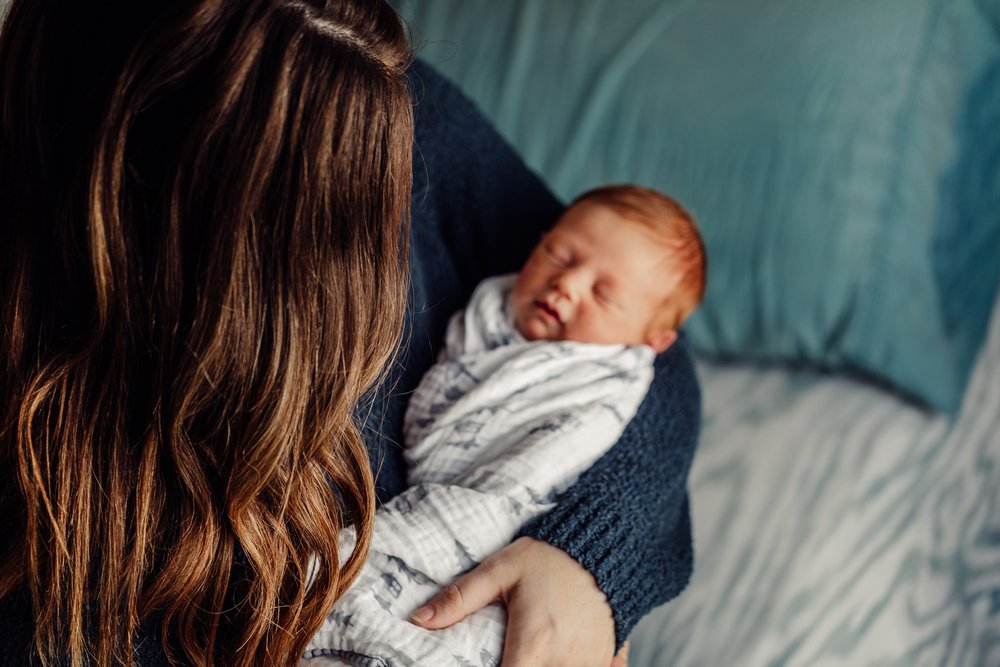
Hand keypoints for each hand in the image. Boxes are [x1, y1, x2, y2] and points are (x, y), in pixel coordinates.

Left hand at [410, 536, 627, 665]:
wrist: (605, 545)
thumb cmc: (550, 558)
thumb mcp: (500, 570)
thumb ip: (460, 598)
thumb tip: (419, 620)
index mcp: (534, 644)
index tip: (484, 665)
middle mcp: (564, 663)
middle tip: (503, 654)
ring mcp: (587, 666)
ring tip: (525, 652)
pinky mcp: (602, 663)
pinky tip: (554, 655)